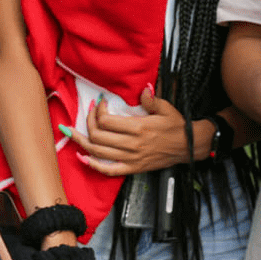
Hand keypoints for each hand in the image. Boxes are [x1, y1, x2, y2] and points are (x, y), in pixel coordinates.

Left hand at [64, 85, 200, 175]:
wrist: (189, 146)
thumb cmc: (177, 127)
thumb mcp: (166, 108)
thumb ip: (151, 99)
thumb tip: (142, 89)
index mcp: (139, 128)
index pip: (107, 121)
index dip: (98, 111)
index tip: (99, 103)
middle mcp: (132, 145)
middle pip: (98, 136)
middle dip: (88, 122)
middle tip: (89, 112)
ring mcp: (131, 158)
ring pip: (98, 152)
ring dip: (82, 142)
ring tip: (71, 132)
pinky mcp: (133, 168)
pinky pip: (108, 170)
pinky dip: (93, 165)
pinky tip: (82, 157)